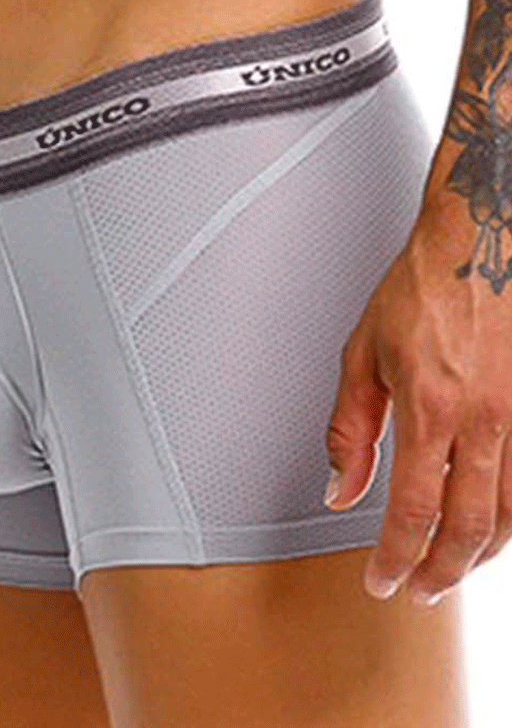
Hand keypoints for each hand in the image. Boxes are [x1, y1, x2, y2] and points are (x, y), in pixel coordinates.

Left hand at [324, 195, 511, 605]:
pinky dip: (511, 519)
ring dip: (480, 555)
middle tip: (420, 591)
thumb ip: (349, 430)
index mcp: (431, 407)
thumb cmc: (421, 290)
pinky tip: (491, 526)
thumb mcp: (362, 355)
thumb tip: (339, 490)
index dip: (395, 559)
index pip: (412, 512)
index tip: (382, 581)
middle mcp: (485, 419)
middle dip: (441, 573)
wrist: (479, 242)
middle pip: (469, 528)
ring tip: (452, 568)